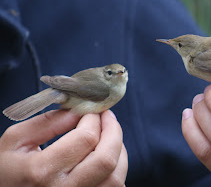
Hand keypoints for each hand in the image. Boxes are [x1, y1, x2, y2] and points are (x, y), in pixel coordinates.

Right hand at [0, 110, 127, 186]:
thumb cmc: (7, 171)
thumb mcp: (15, 141)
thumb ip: (47, 122)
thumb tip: (77, 110)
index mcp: (42, 171)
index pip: (85, 138)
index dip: (94, 118)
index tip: (92, 110)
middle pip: (106, 159)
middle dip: (114, 130)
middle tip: (108, 116)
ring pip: (116, 176)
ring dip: (119, 149)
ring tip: (109, 133)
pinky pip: (114, 186)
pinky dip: (117, 166)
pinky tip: (106, 153)